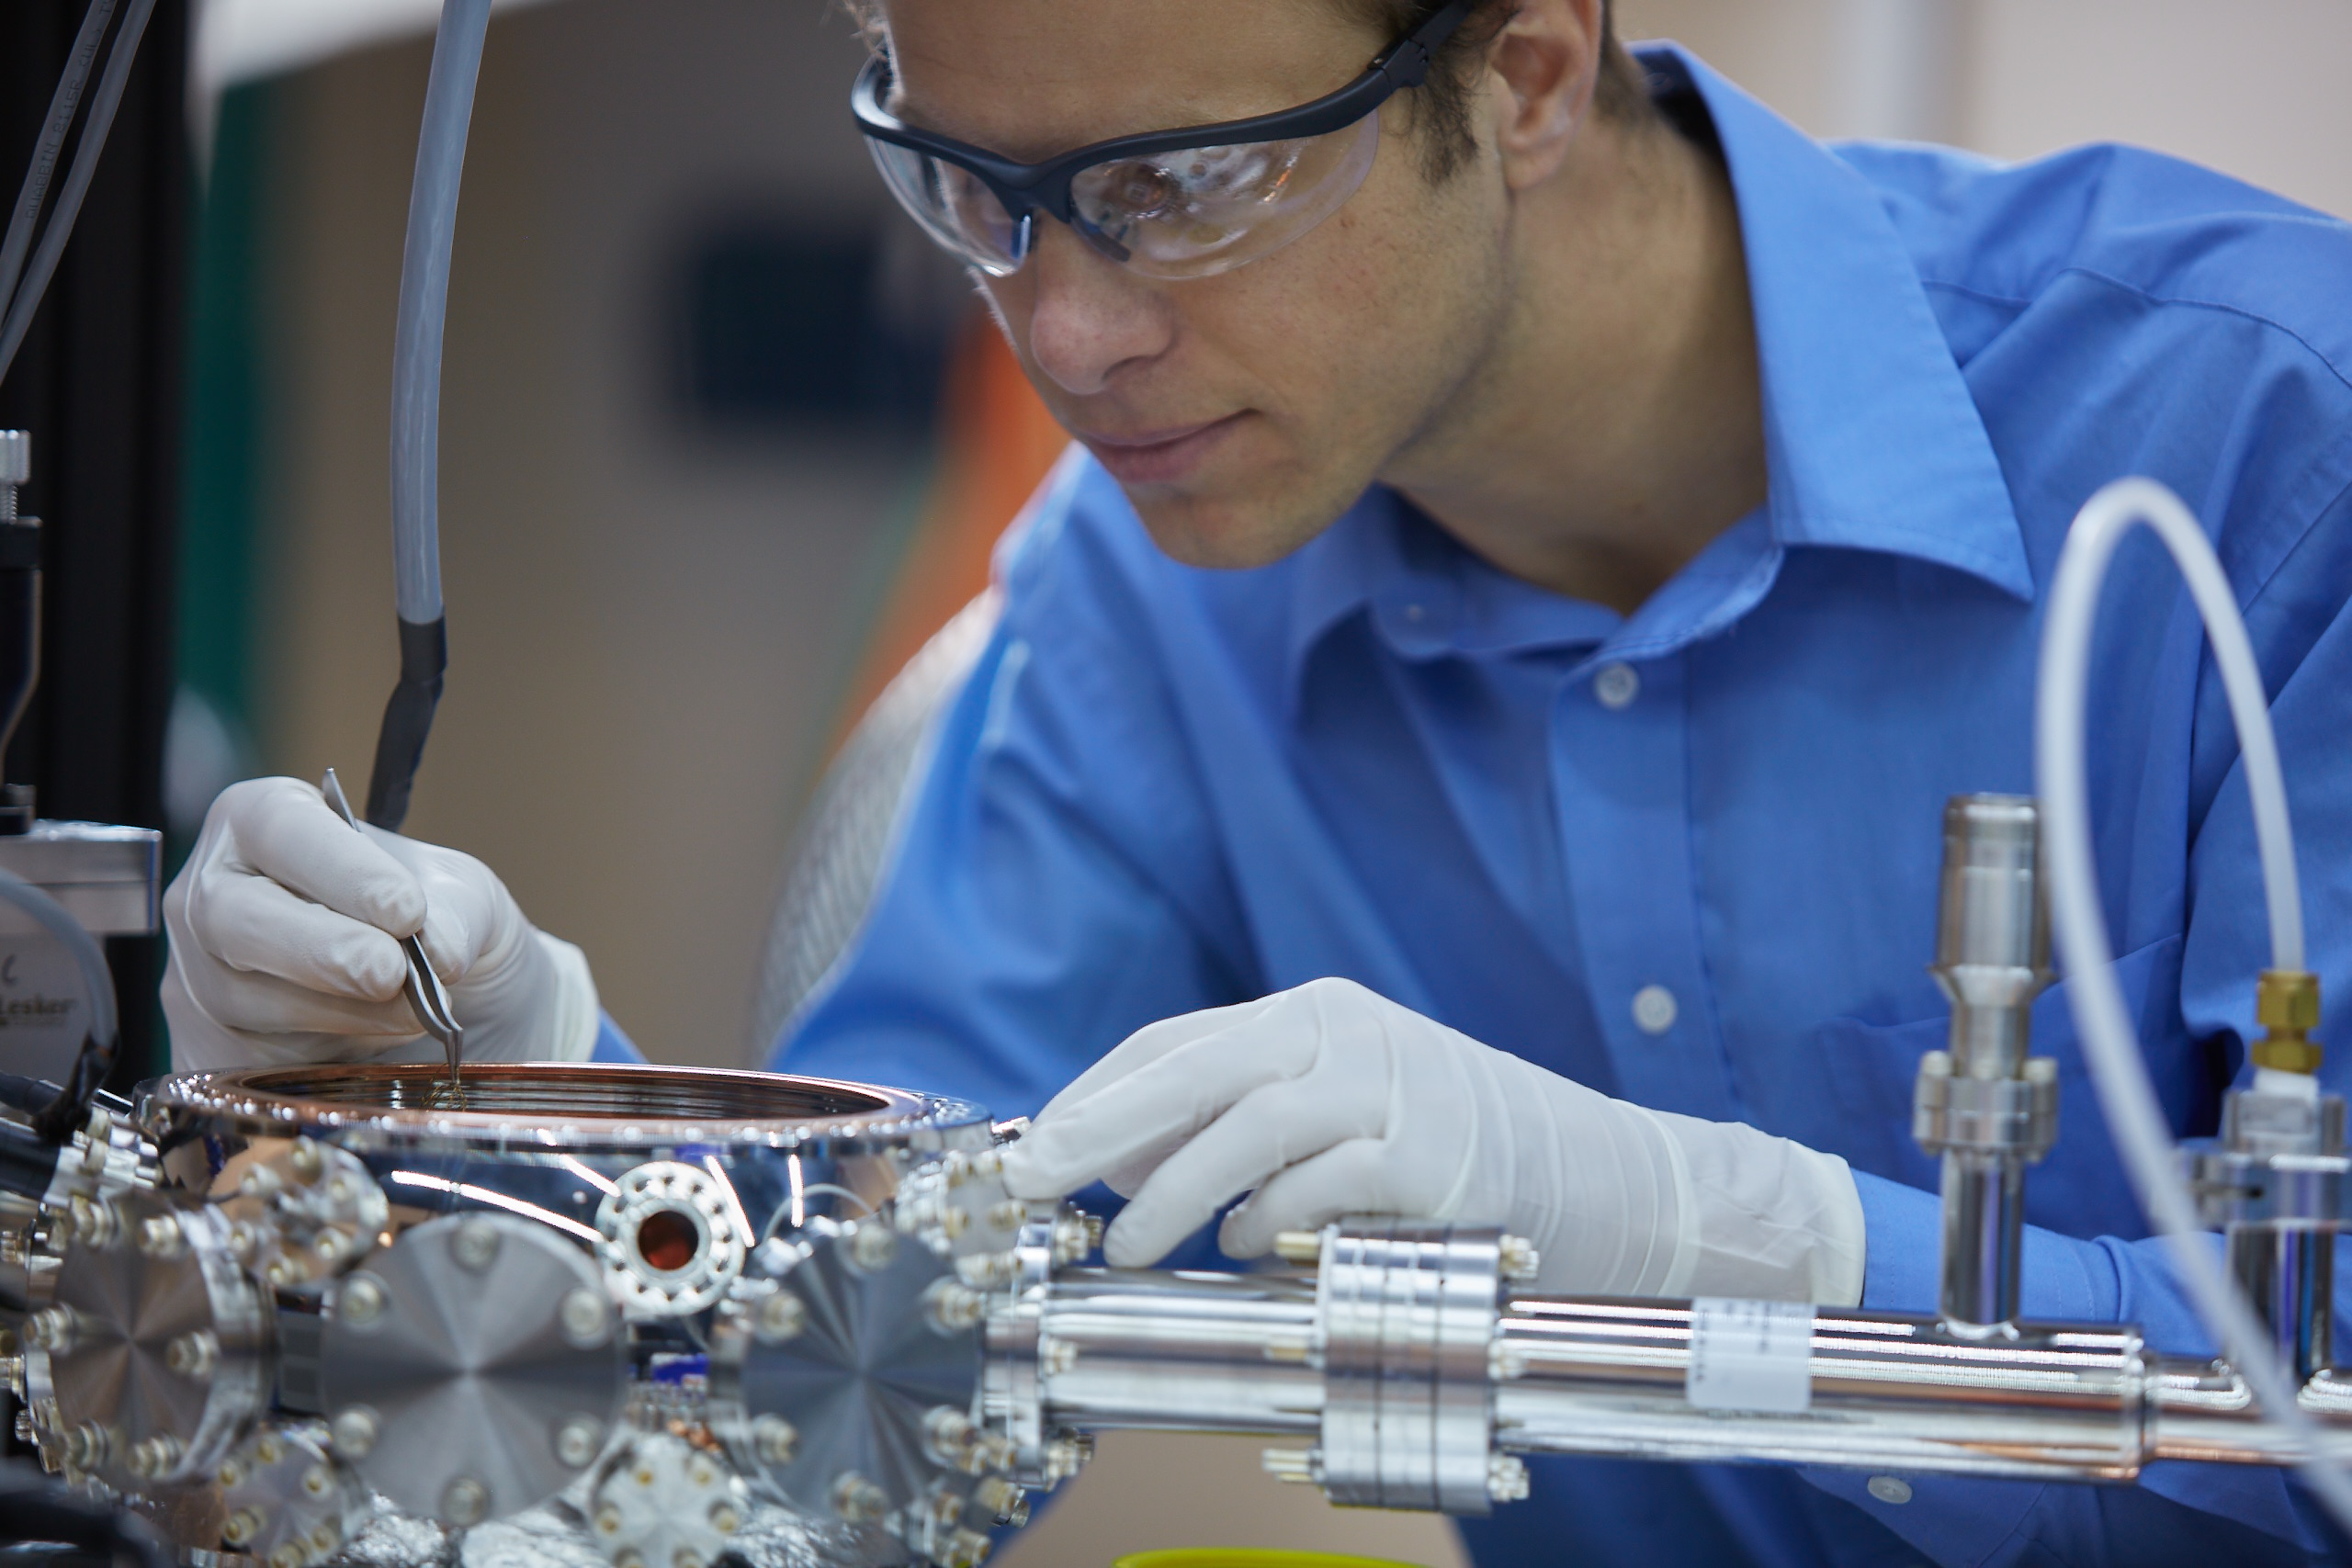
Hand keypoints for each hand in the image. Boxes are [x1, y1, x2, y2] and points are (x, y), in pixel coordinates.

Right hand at [162, 777, 600, 1071]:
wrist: (437, 1000)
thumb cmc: (431, 920)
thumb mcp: (462, 894)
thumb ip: (454, 913)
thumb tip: (437, 954)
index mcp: (262, 820)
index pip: (281, 828)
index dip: (341, 870)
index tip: (407, 910)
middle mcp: (212, 890)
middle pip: (230, 915)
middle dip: (319, 948)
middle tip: (390, 973)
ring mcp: (196, 973)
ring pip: (240, 996)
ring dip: (338, 1011)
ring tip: (414, 1011)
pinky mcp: (207, 1047)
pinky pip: (247, 1058)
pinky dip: (324, 1053)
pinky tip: (379, 1045)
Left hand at [999, 977, 1864, 1302]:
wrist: (1612, 1178)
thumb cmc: (1456, 1153)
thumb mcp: (1343, 1111)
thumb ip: (1241, 1124)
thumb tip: (1116, 1166)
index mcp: (1314, 1014)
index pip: (1174, 1041)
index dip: (1098, 1095)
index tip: (1037, 1145)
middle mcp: (1347, 1033)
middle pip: (1196, 1069)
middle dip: (1101, 1128)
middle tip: (1030, 1182)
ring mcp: (1395, 1088)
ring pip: (1251, 1125)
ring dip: (1174, 1191)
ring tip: (1123, 1246)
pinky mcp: (1433, 1156)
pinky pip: (1325, 1185)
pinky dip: (1274, 1219)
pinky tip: (1246, 1248)